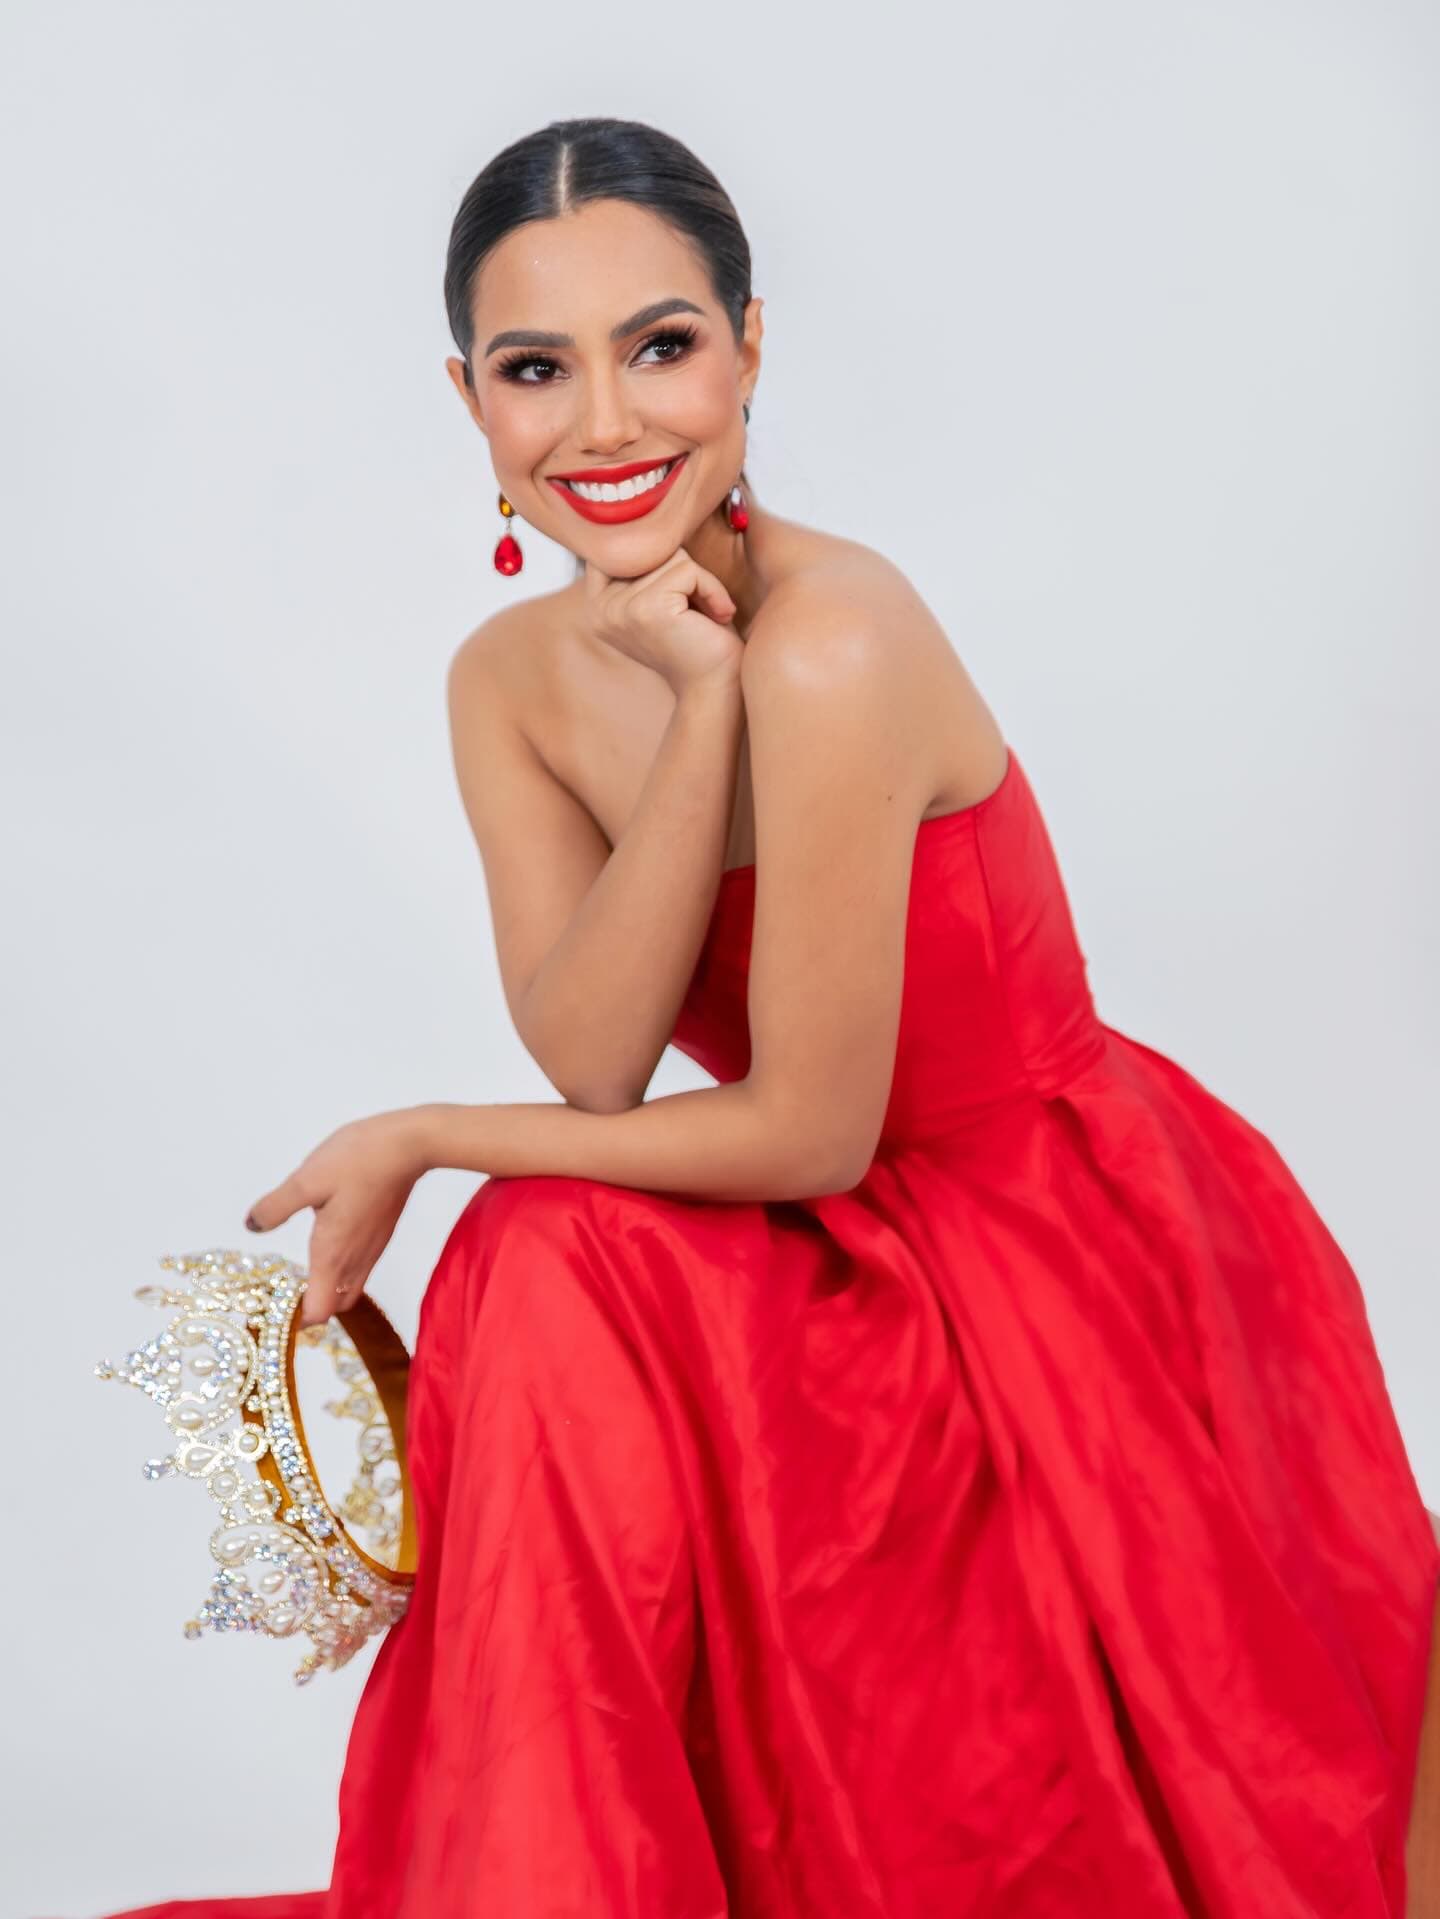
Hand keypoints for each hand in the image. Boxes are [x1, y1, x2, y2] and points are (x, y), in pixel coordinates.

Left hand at [244, 1108, 431, 1326]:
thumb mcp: (306, 1180)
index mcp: (333, 1254)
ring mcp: (373, 1248)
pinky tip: (331, 1238)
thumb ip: (276, 1207)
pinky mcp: (382, 1233)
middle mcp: (355, 1260)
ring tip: (306, 1266)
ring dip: (329, 1287)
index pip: (320, 1312)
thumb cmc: (358, 1160)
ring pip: (350, 1288)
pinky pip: (361, 1268)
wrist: (409, 1146)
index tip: (279, 1303)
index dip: (299, 1317)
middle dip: (314, 1305)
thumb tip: (252, 1226)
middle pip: (337, 1306)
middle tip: (289, 1286)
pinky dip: (343, 1270)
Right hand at [583, 545, 743, 693]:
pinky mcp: (648, 609)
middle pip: (650, 547)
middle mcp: (599, 607)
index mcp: (597, 603)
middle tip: (697, 612)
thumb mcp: (663, 595)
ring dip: (701, 584)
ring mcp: (620, 609)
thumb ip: (647, 563)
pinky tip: (715, 618)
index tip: (681, 596)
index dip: (661, 559)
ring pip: (672, 556)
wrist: (717, 689)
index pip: (627, 546)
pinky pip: (688, 571)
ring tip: (705, 617)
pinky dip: (712, 590)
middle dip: (685, 573)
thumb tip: (653, 509)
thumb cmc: (700, 641)